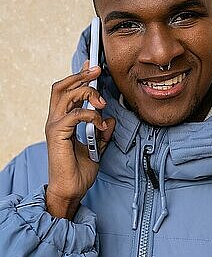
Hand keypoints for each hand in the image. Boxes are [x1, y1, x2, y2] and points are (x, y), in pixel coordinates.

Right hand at [44, 59, 115, 214]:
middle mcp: (55, 120)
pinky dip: (91, 115)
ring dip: (87, 93)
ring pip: (66, 95)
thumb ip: (102, 133)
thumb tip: (111, 120)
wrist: (71, 190)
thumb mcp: (96, 148)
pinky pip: (75, 114)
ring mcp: (54, 126)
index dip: (78, 76)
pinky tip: (100, 124)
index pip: (66, 91)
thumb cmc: (79, 172)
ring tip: (103, 102)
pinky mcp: (58, 134)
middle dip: (81, 75)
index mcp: (62, 121)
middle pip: (62, 87)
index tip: (92, 66)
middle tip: (97, 71)